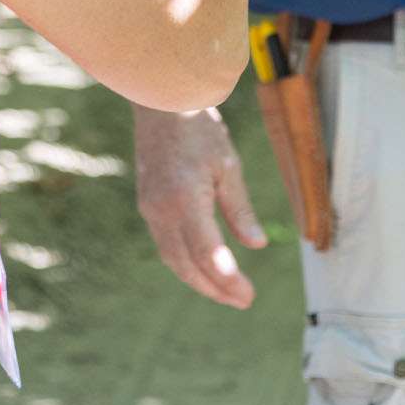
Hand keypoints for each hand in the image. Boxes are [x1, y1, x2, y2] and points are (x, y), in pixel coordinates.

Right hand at [133, 103, 266, 308]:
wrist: (160, 103)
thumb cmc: (198, 128)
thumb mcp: (227, 164)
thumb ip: (239, 208)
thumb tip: (257, 245)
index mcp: (185, 199)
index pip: (207, 253)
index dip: (227, 280)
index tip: (248, 296)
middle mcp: (162, 210)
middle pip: (187, 265)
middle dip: (215, 288)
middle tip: (243, 301)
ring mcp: (150, 209)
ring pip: (173, 259)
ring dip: (199, 280)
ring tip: (226, 292)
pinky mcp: (147, 205)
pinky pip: (166, 245)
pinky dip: (185, 262)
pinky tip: (202, 266)